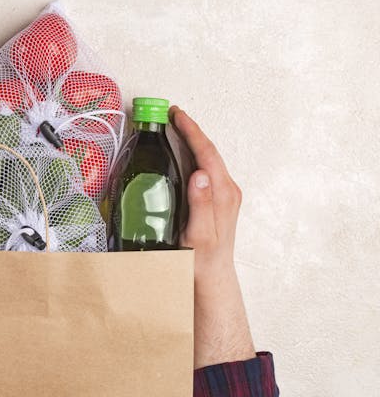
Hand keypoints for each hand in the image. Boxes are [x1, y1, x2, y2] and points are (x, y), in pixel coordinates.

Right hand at [171, 106, 255, 368]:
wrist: (210, 282)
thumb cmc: (200, 262)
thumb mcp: (199, 235)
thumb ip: (201, 205)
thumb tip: (200, 173)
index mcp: (222, 194)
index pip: (206, 152)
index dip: (190, 130)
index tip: (175, 114)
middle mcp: (226, 191)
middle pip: (207, 151)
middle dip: (189, 130)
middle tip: (169, 116)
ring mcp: (222, 197)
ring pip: (206, 160)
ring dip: (190, 142)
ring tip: (171, 130)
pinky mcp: (215, 203)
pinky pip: (203, 171)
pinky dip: (190, 157)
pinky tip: (178, 157)